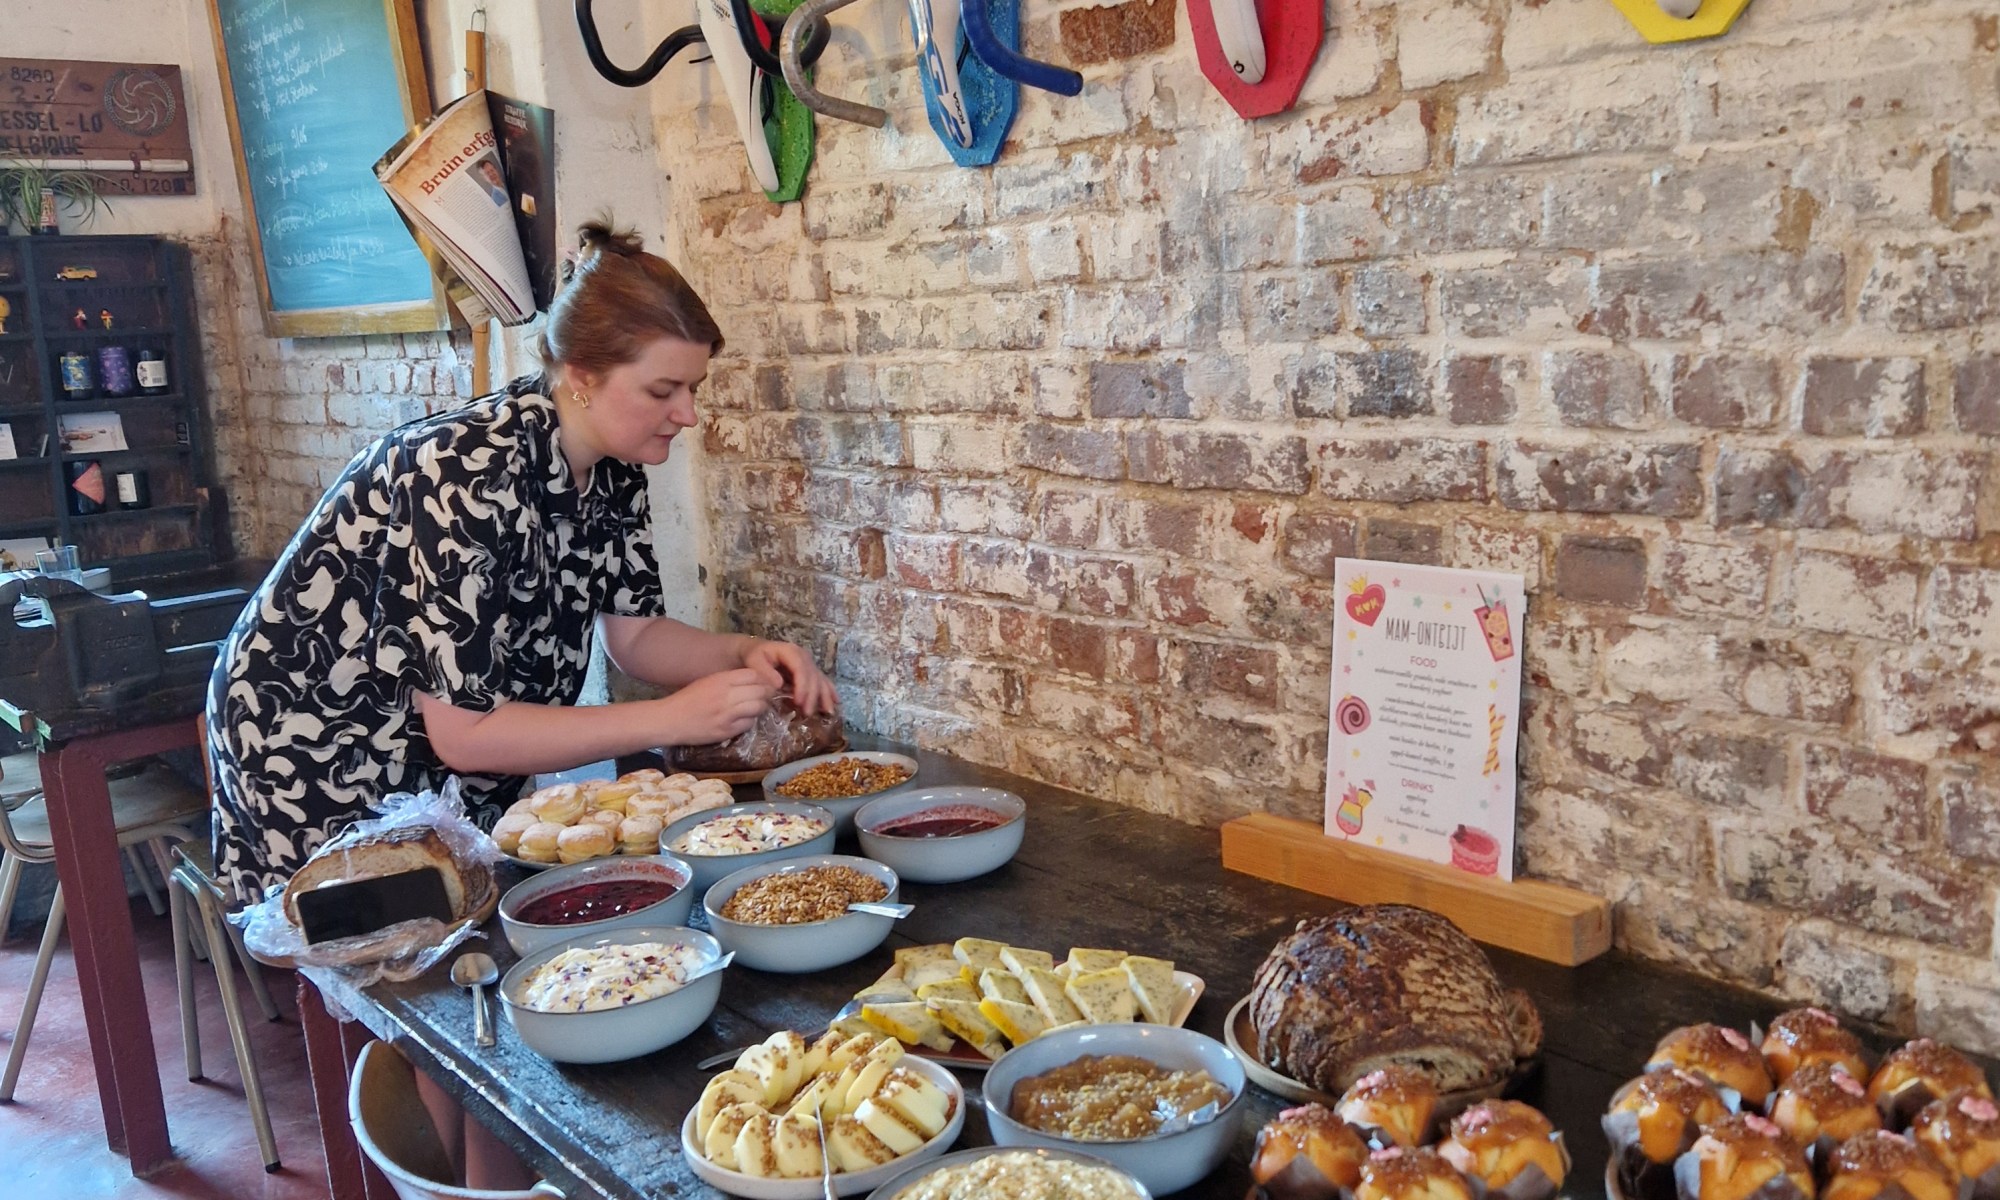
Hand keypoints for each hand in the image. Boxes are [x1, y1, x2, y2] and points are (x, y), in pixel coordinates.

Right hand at [662, 668, 778, 744]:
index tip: (763, 683)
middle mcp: (726, 696)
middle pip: (760, 691)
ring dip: (761, 707)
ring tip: (755, 707)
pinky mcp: (726, 731)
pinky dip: (750, 720)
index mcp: (721, 680)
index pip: (754, 675)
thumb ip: (730, 680)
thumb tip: (755, 681)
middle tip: (765, 696)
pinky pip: (749, 723)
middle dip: (766, 693)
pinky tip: (743, 719)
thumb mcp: (708, 681)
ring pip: (758, 707)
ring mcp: (727, 714)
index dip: (763, 679)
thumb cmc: (688, 698)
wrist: (670, 720)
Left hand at [742, 640, 837, 714]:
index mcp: (791, 652)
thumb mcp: (754, 661)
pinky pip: (823, 681)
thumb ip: (765, 672)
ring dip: (824, 696)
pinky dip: (829, 691)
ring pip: (820, 680)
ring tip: (826, 712)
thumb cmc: (754, 656)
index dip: (802, 686)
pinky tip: (835, 702)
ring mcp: (809, 664)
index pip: (800, 668)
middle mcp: (804, 657)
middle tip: (806, 713)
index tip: (798, 702)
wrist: (756, 650)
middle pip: (812, 676)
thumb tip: (778, 684)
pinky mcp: (810, 672)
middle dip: (812, 696)